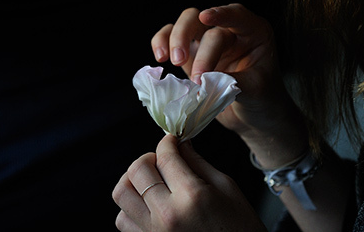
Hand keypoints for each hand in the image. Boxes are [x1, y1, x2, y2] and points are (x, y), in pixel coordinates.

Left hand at [112, 134, 266, 231]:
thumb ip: (198, 163)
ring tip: (152, 183)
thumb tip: (180, 144)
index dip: (167, 142)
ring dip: (135, 182)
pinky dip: (132, 208)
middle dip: (149, 158)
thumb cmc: (241, 228)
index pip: (165, 156)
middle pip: (136, 171)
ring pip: (122, 194)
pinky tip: (151, 206)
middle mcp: (167, 215)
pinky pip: (124, 220)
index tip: (172, 140)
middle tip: (163, 160)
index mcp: (191, 197)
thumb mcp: (227, 189)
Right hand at [150, 4, 284, 134]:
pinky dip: (161, 43)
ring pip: (186, 24)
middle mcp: (229, 31)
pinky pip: (171, 38)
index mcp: (254, 33)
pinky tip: (160, 58)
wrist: (252, 117)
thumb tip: (208, 77)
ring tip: (172, 62)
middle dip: (189, 36)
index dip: (221, 13)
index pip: (237, 16)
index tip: (205, 16)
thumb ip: (234, 81)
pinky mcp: (191, 53)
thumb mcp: (256, 91)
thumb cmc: (263, 99)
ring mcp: (207, 41)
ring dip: (175, 39)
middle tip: (181, 62)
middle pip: (203, 20)